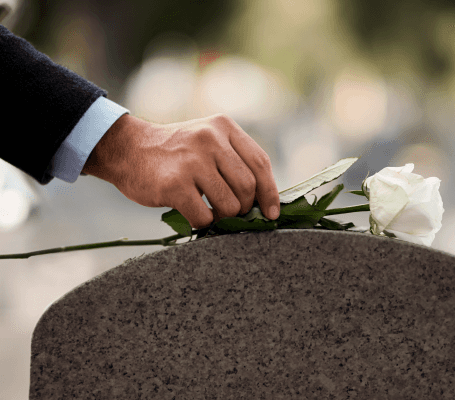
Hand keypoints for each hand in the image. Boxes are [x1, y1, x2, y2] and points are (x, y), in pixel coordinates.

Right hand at [82, 113, 279, 228]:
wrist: (128, 149)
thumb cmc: (174, 153)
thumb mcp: (207, 140)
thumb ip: (233, 160)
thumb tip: (263, 199)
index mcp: (223, 127)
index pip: (260, 163)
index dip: (270, 192)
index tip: (272, 212)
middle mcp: (210, 139)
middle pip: (248, 187)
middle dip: (244, 208)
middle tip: (231, 212)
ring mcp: (192, 160)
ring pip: (230, 205)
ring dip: (223, 218)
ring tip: (211, 212)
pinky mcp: (175, 183)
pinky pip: (204, 217)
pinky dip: (203, 223)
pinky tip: (195, 215)